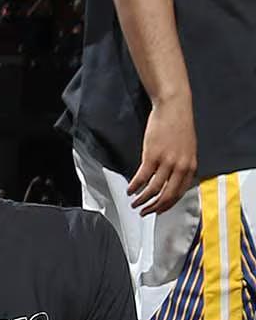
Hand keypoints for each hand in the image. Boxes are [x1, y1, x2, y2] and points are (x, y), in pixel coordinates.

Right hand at [130, 97, 195, 214]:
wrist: (174, 107)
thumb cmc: (179, 126)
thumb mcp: (187, 149)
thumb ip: (181, 166)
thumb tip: (171, 181)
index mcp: (190, 166)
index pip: (179, 193)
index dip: (167, 205)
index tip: (158, 210)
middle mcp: (180, 166)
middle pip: (167, 195)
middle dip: (154, 207)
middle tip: (145, 212)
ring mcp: (167, 161)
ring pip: (154, 189)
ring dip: (142, 199)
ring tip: (134, 203)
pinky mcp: (152, 156)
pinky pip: (142, 177)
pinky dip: (134, 186)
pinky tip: (130, 190)